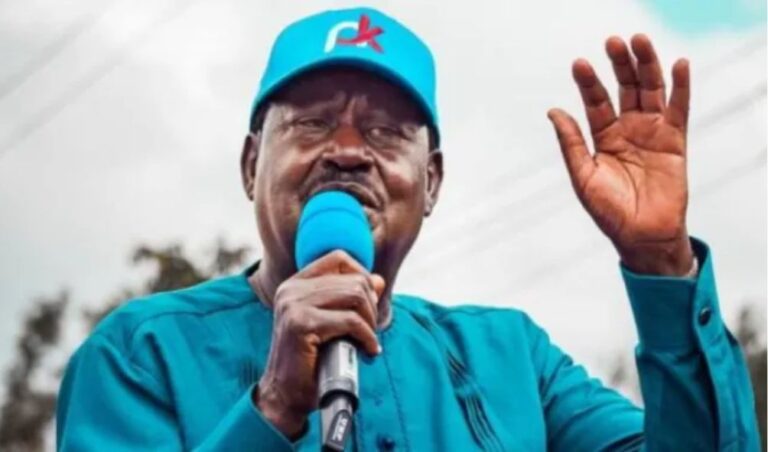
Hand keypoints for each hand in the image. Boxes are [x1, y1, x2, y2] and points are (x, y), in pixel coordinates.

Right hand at [254, 251, 384, 437]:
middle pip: (353, 280)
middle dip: (372, 307)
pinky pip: (351, 321)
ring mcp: (293, 305)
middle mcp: (291, 289)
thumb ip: (351, 299)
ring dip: (371, 323)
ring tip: (368, 342)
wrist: (285, 395)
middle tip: (370, 332)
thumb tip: (378, 280)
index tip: (367, 306)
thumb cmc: (310, 361)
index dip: (362, 276)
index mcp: (296, 284)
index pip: (339, 258)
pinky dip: (367, 337)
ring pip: (355, 296)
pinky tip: (368, 351)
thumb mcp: (332, 324)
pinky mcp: (300, 324)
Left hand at [548, 34, 693, 275]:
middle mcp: (628, 130)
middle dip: (619, 65)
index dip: (589, 83)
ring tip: (639, 41)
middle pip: (624, 88)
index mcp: (603, 137)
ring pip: (650, 91)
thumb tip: (552, 110)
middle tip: (612, 41)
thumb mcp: (583, 175)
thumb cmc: (609, 212)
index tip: (579, 64)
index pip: (596, 103)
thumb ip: (571, 143)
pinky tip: (678, 64)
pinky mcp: (676, 142)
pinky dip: (680, 87)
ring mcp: (653, 133)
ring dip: (646, 65)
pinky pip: (679, 109)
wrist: (641, 237)